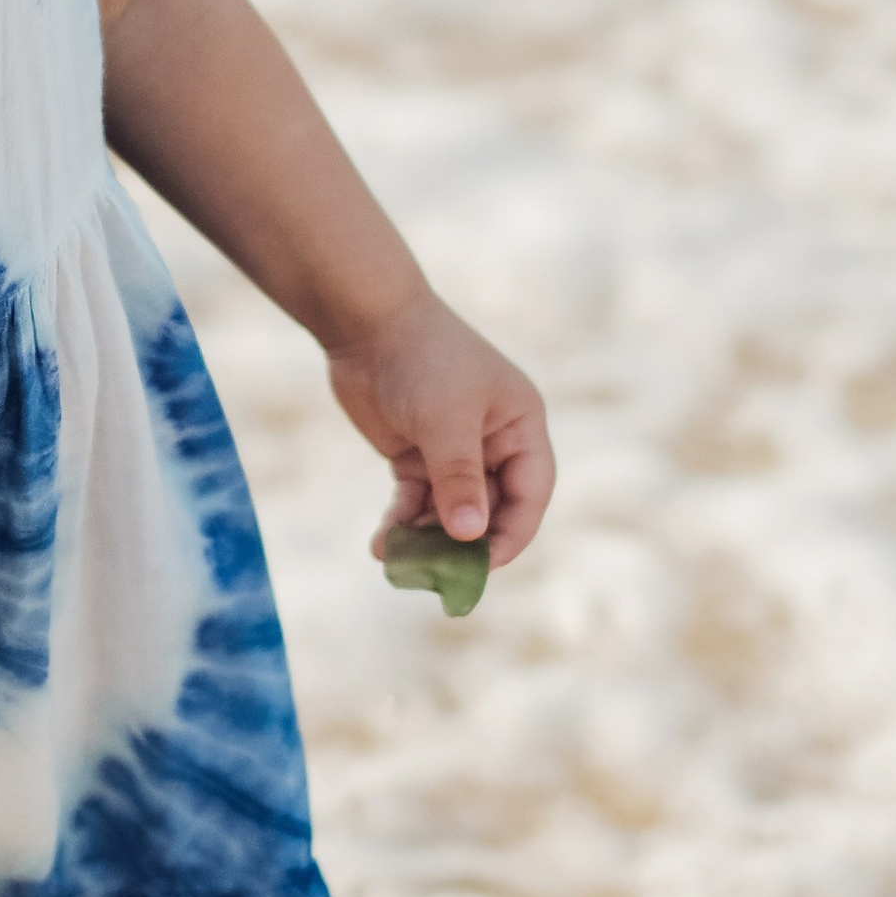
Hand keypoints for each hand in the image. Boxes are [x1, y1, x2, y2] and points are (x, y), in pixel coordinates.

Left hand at [328, 289, 554, 566]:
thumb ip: (459, 479)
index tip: (483, 565)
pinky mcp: (415, 456)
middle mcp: (493, 443)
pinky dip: (401, 525)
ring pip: (449, 513)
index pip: (530, 494)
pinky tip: (381, 545)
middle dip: (465, 544)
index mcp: (521, 426)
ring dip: (427, 540)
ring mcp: (452, 451)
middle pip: (491, 510)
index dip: (512, 533)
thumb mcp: (446, 420)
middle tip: (438, 575)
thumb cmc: (421, 359)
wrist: (365, 321)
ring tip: (400, 560)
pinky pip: (415, 504)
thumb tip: (472, 537)